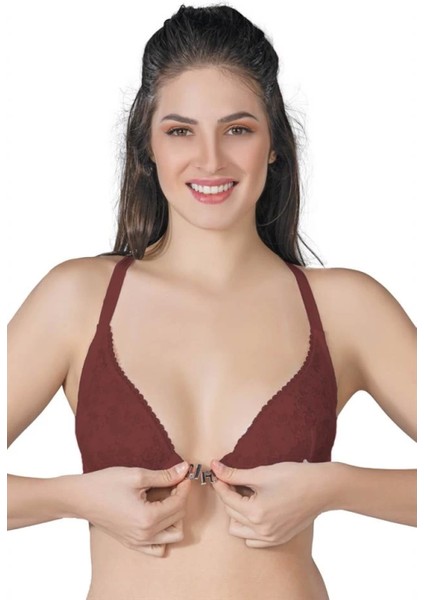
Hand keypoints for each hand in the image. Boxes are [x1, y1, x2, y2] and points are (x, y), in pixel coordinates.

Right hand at [77, 462, 191, 556]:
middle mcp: (145, 535)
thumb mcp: (137, 475)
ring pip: (173, 536)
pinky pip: (157, 548)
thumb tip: (184, 470)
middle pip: (178, 518)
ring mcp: (138, 542)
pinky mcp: (132, 544)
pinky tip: (159, 518)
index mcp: (148, 518)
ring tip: (167, 499)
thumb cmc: (106, 484)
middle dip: (181, 499)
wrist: (81, 498)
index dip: (184, 487)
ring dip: (176, 518)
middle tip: (174, 483)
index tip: (184, 475)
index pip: (179, 504)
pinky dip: (164, 535)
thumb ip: (164, 476)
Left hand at [210, 459, 333, 547]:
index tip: (217, 473)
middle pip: (230, 513)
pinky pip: (253, 540)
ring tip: (245, 496)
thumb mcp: (261, 473)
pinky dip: (248, 527)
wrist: (322, 488)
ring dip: (236, 513)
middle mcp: (261, 530)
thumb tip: (215, 467)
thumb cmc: (294, 477)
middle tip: (234, 480)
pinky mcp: (278, 539)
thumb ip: (235, 474)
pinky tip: (255, 510)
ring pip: (238, 530)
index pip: (227, 498)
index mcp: (255, 513)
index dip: (220, 483)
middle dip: (229, 495)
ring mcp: (270, 537)